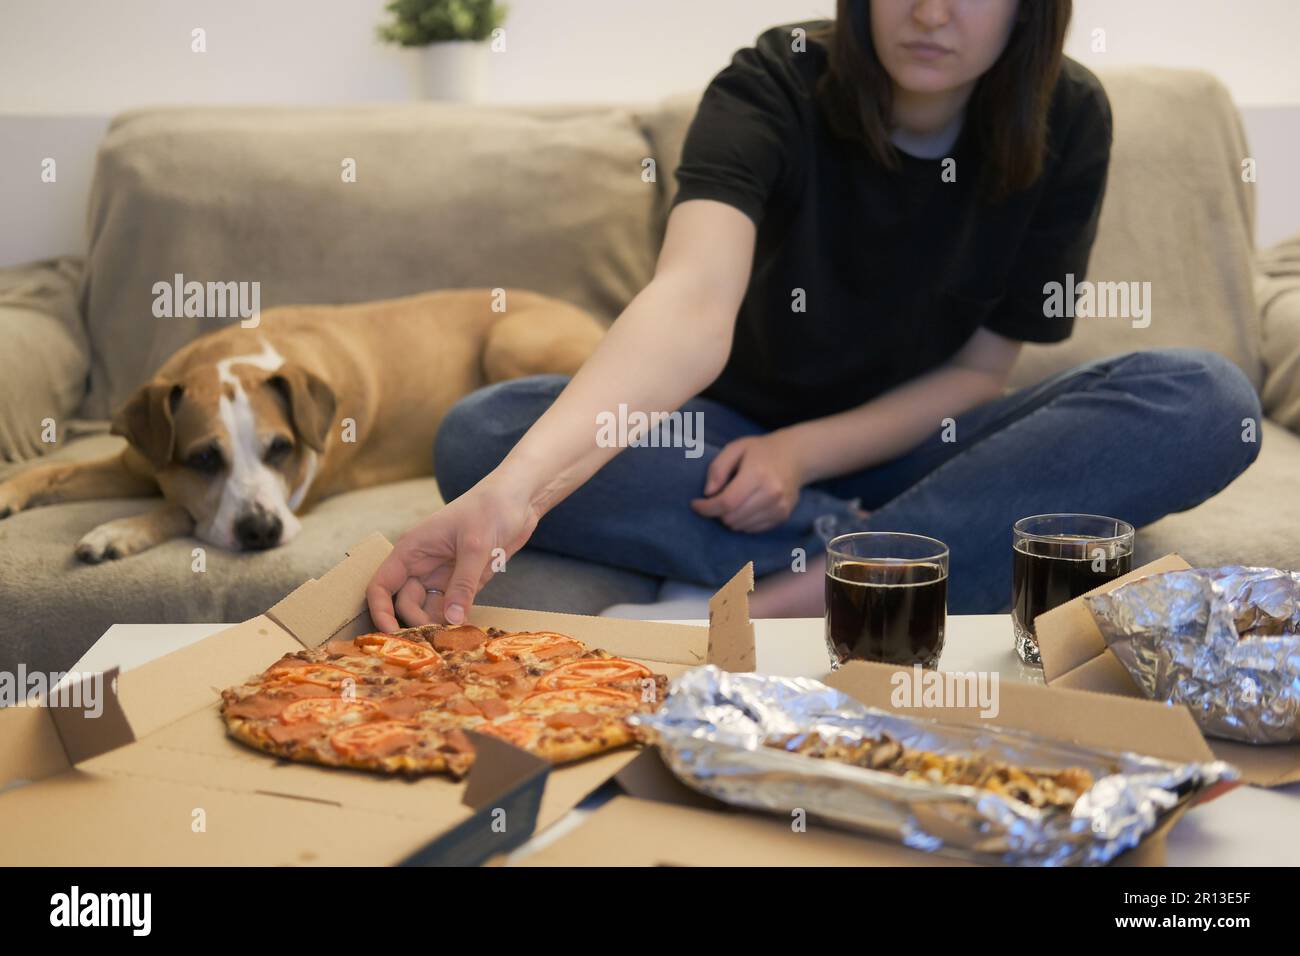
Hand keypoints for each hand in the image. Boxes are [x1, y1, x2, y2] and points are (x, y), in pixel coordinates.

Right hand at [366, 476, 540, 630]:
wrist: (519, 498)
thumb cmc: (490, 508)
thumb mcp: (475, 545)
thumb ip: (463, 583)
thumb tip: (451, 620)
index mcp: (412, 549)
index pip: (382, 584)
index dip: (380, 610)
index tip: (390, 634)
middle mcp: (422, 564)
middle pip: (405, 603)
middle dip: (415, 622)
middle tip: (436, 640)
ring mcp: (442, 574)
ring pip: (428, 608)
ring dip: (436, 625)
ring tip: (450, 641)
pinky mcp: (463, 582)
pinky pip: (452, 607)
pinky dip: (455, 620)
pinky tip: (464, 633)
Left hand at [690, 431, 804, 532]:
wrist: (795, 457)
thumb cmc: (761, 451)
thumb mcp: (735, 448)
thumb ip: (718, 469)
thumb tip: (708, 493)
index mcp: (757, 475)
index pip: (726, 503)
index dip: (706, 508)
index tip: (695, 504)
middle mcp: (771, 494)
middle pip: (732, 518)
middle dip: (717, 512)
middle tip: (716, 499)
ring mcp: (779, 507)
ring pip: (740, 526)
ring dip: (730, 518)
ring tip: (732, 501)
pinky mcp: (782, 516)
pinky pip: (753, 529)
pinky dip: (743, 521)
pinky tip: (745, 506)